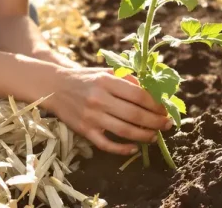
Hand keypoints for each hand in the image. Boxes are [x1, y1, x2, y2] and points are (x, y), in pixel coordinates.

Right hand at [43, 67, 172, 154]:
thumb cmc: (85, 78)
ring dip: (144, 136)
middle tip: (166, 125)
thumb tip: (151, 90)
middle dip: (155, 122)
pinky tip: (134, 148)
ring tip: (155, 136)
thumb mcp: (105, 72)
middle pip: (135, 115)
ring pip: (124, 131)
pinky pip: (106, 145)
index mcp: (106, 81)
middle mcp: (99, 99)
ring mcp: (92, 116)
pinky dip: (123, 149)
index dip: (155, 104)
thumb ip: (127, 79)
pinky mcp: (85, 131)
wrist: (54, 87)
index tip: (165, 109)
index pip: (138, 95)